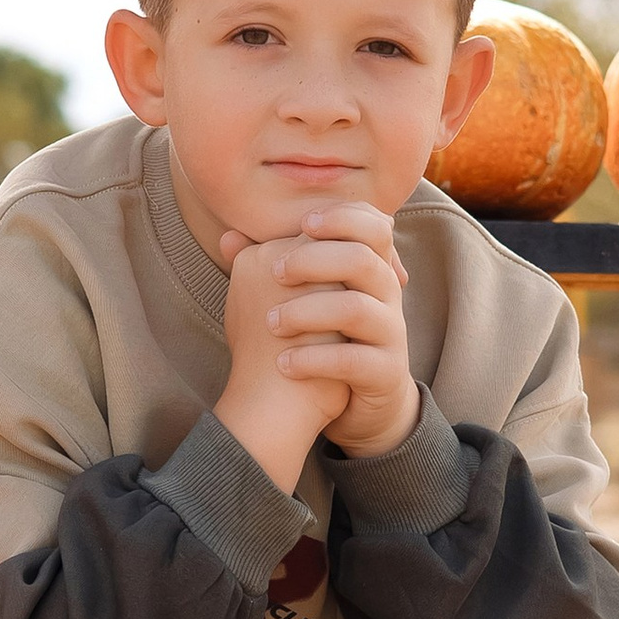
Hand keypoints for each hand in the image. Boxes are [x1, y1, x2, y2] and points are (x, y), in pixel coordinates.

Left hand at [213, 202, 420, 490]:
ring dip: (306, 312)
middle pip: (362, 258)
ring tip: (272, 323)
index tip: (301, 225)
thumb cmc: (323, 339)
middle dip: (312, 261)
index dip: (341, 217)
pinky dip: (313, 360)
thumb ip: (274, 267)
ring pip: (357, 309)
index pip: (372, 225)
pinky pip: (354, 361)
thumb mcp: (304, 298)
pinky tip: (284, 364)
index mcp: (371, 268)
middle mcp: (388, 295)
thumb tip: (228, 238)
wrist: (356, 401)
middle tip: (275, 273)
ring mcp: (391, 334)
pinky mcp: (386, 372)